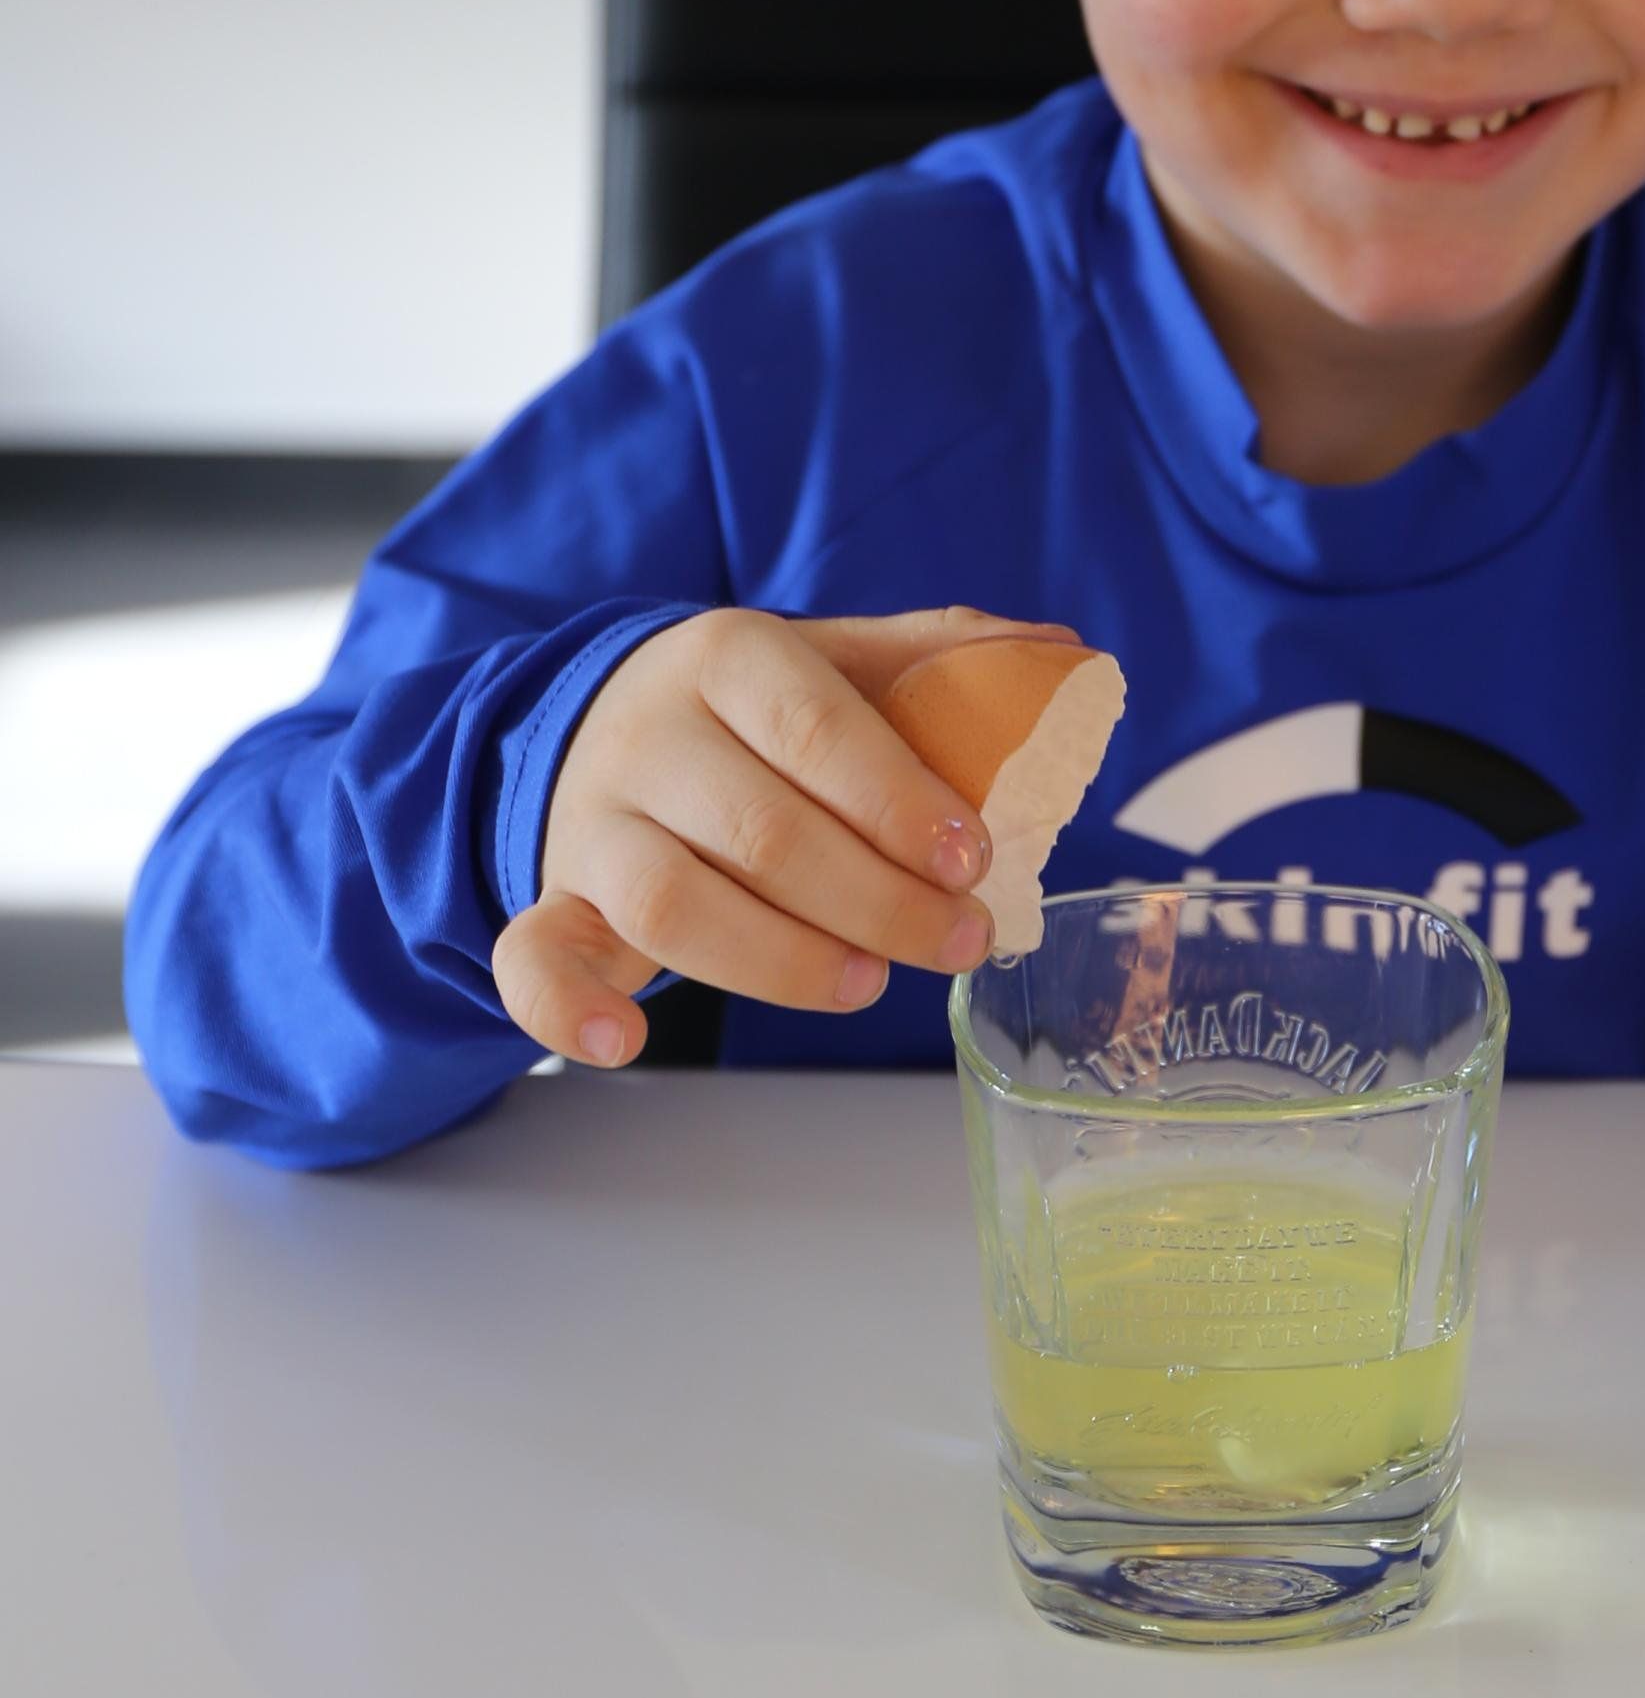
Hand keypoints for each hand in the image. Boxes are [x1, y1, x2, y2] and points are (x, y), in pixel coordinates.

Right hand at [491, 605, 1080, 1069]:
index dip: (894, 796)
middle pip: (758, 830)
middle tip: (961, 938)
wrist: (598, 721)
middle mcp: (649, 736)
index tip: (972, 857)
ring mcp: (594, 825)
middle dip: (874, 898)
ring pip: (670, 902)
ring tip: (865, 983)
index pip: (812, 724)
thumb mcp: (833, 659)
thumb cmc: (752, 710)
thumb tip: (1062, 650)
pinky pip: (531, 959)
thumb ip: (938, 656)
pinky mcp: (556, 902)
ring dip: (776, 958)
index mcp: (727, 658)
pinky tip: (624, 1047)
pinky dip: (562, 1011)